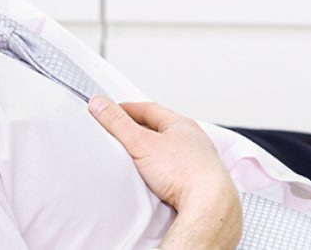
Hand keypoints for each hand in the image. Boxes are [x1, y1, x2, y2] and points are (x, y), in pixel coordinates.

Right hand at [89, 97, 241, 248]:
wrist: (210, 205)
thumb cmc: (185, 173)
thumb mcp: (141, 143)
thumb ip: (118, 123)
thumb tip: (100, 104)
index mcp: (181, 124)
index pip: (148, 109)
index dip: (126, 109)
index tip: (111, 111)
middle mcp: (194, 140)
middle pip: (161, 128)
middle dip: (140, 130)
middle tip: (121, 133)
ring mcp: (199, 160)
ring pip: (170, 150)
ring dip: (154, 152)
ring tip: (138, 156)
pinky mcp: (199, 181)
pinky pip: (176, 170)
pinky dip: (163, 171)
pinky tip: (157, 178)